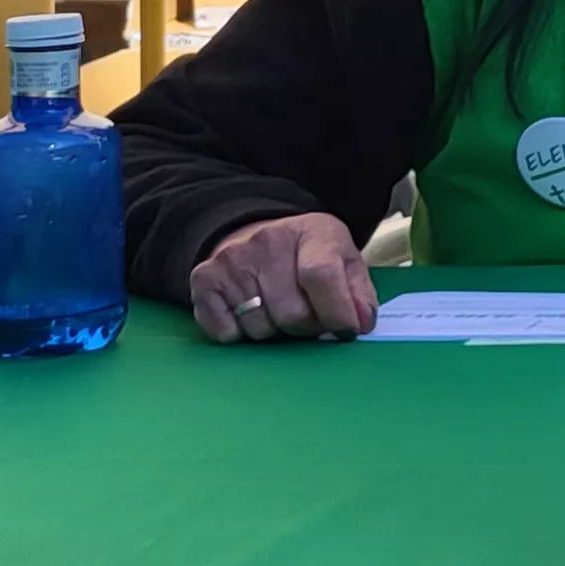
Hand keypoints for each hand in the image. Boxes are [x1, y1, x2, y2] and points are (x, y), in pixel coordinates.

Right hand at [190, 212, 375, 342]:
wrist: (254, 233)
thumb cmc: (308, 255)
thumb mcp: (344, 260)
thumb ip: (358, 293)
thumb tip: (361, 324)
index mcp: (313, 231)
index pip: (321, 276)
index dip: (336, 312)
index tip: (346, 331)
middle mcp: (268, 240)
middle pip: (292, 313)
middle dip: (307, 327)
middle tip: (309, 317)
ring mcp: (232, 260)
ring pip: (260, 329)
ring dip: (275, 331)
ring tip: (279, 309)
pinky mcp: (204, 279)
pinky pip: (227, 333)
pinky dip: (241, 334)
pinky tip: (250, 313)